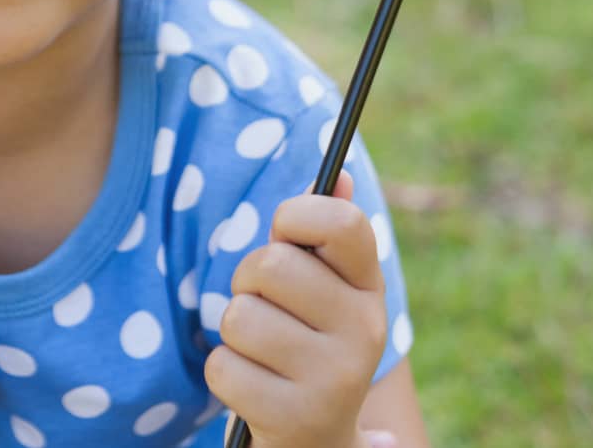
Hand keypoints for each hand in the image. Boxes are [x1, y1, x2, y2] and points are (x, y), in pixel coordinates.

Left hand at [206, 171, 387, 447]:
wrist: (319, 442)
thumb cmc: (309, 345)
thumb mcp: (328, 292)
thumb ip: (326, 234)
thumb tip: (342, 171)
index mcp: (370, 289)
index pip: (342, 222)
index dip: (297, 215)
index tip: (284, 233)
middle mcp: (364, 331)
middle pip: (271, 266)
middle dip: (247, 282)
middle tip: (264, 306)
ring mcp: (334, 378)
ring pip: (240, 317)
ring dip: (235, 333)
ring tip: (261, 351)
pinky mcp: (295, 417)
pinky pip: (222, 366)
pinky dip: (225, 374)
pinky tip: (255, 386)